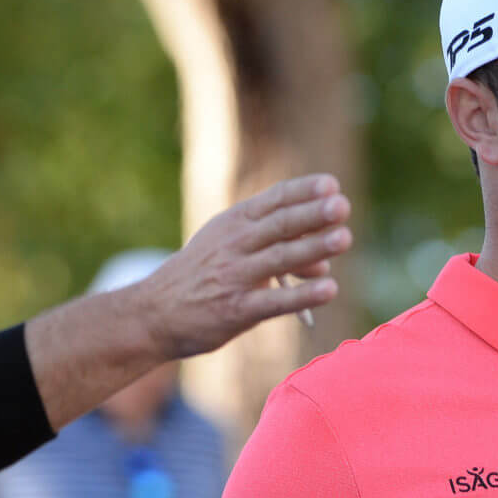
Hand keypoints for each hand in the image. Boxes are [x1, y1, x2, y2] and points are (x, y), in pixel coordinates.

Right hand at [137, 174, 351, 358]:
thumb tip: (324, 262)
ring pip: (280, 259)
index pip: (273, 200)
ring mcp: (235, 277)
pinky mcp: (236, 310)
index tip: (331, 184)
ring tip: (344, 238)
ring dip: (314, 248)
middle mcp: (234, 245)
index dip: (303, 191)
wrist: (152, 313)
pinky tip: (329, 290)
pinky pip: (275, 301)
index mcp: (233, 224)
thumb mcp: (226, 247)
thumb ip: (275, 248)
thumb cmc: (200, 277)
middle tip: (342, 205)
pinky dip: (303, 296)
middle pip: (280, 226)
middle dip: (313, 214)